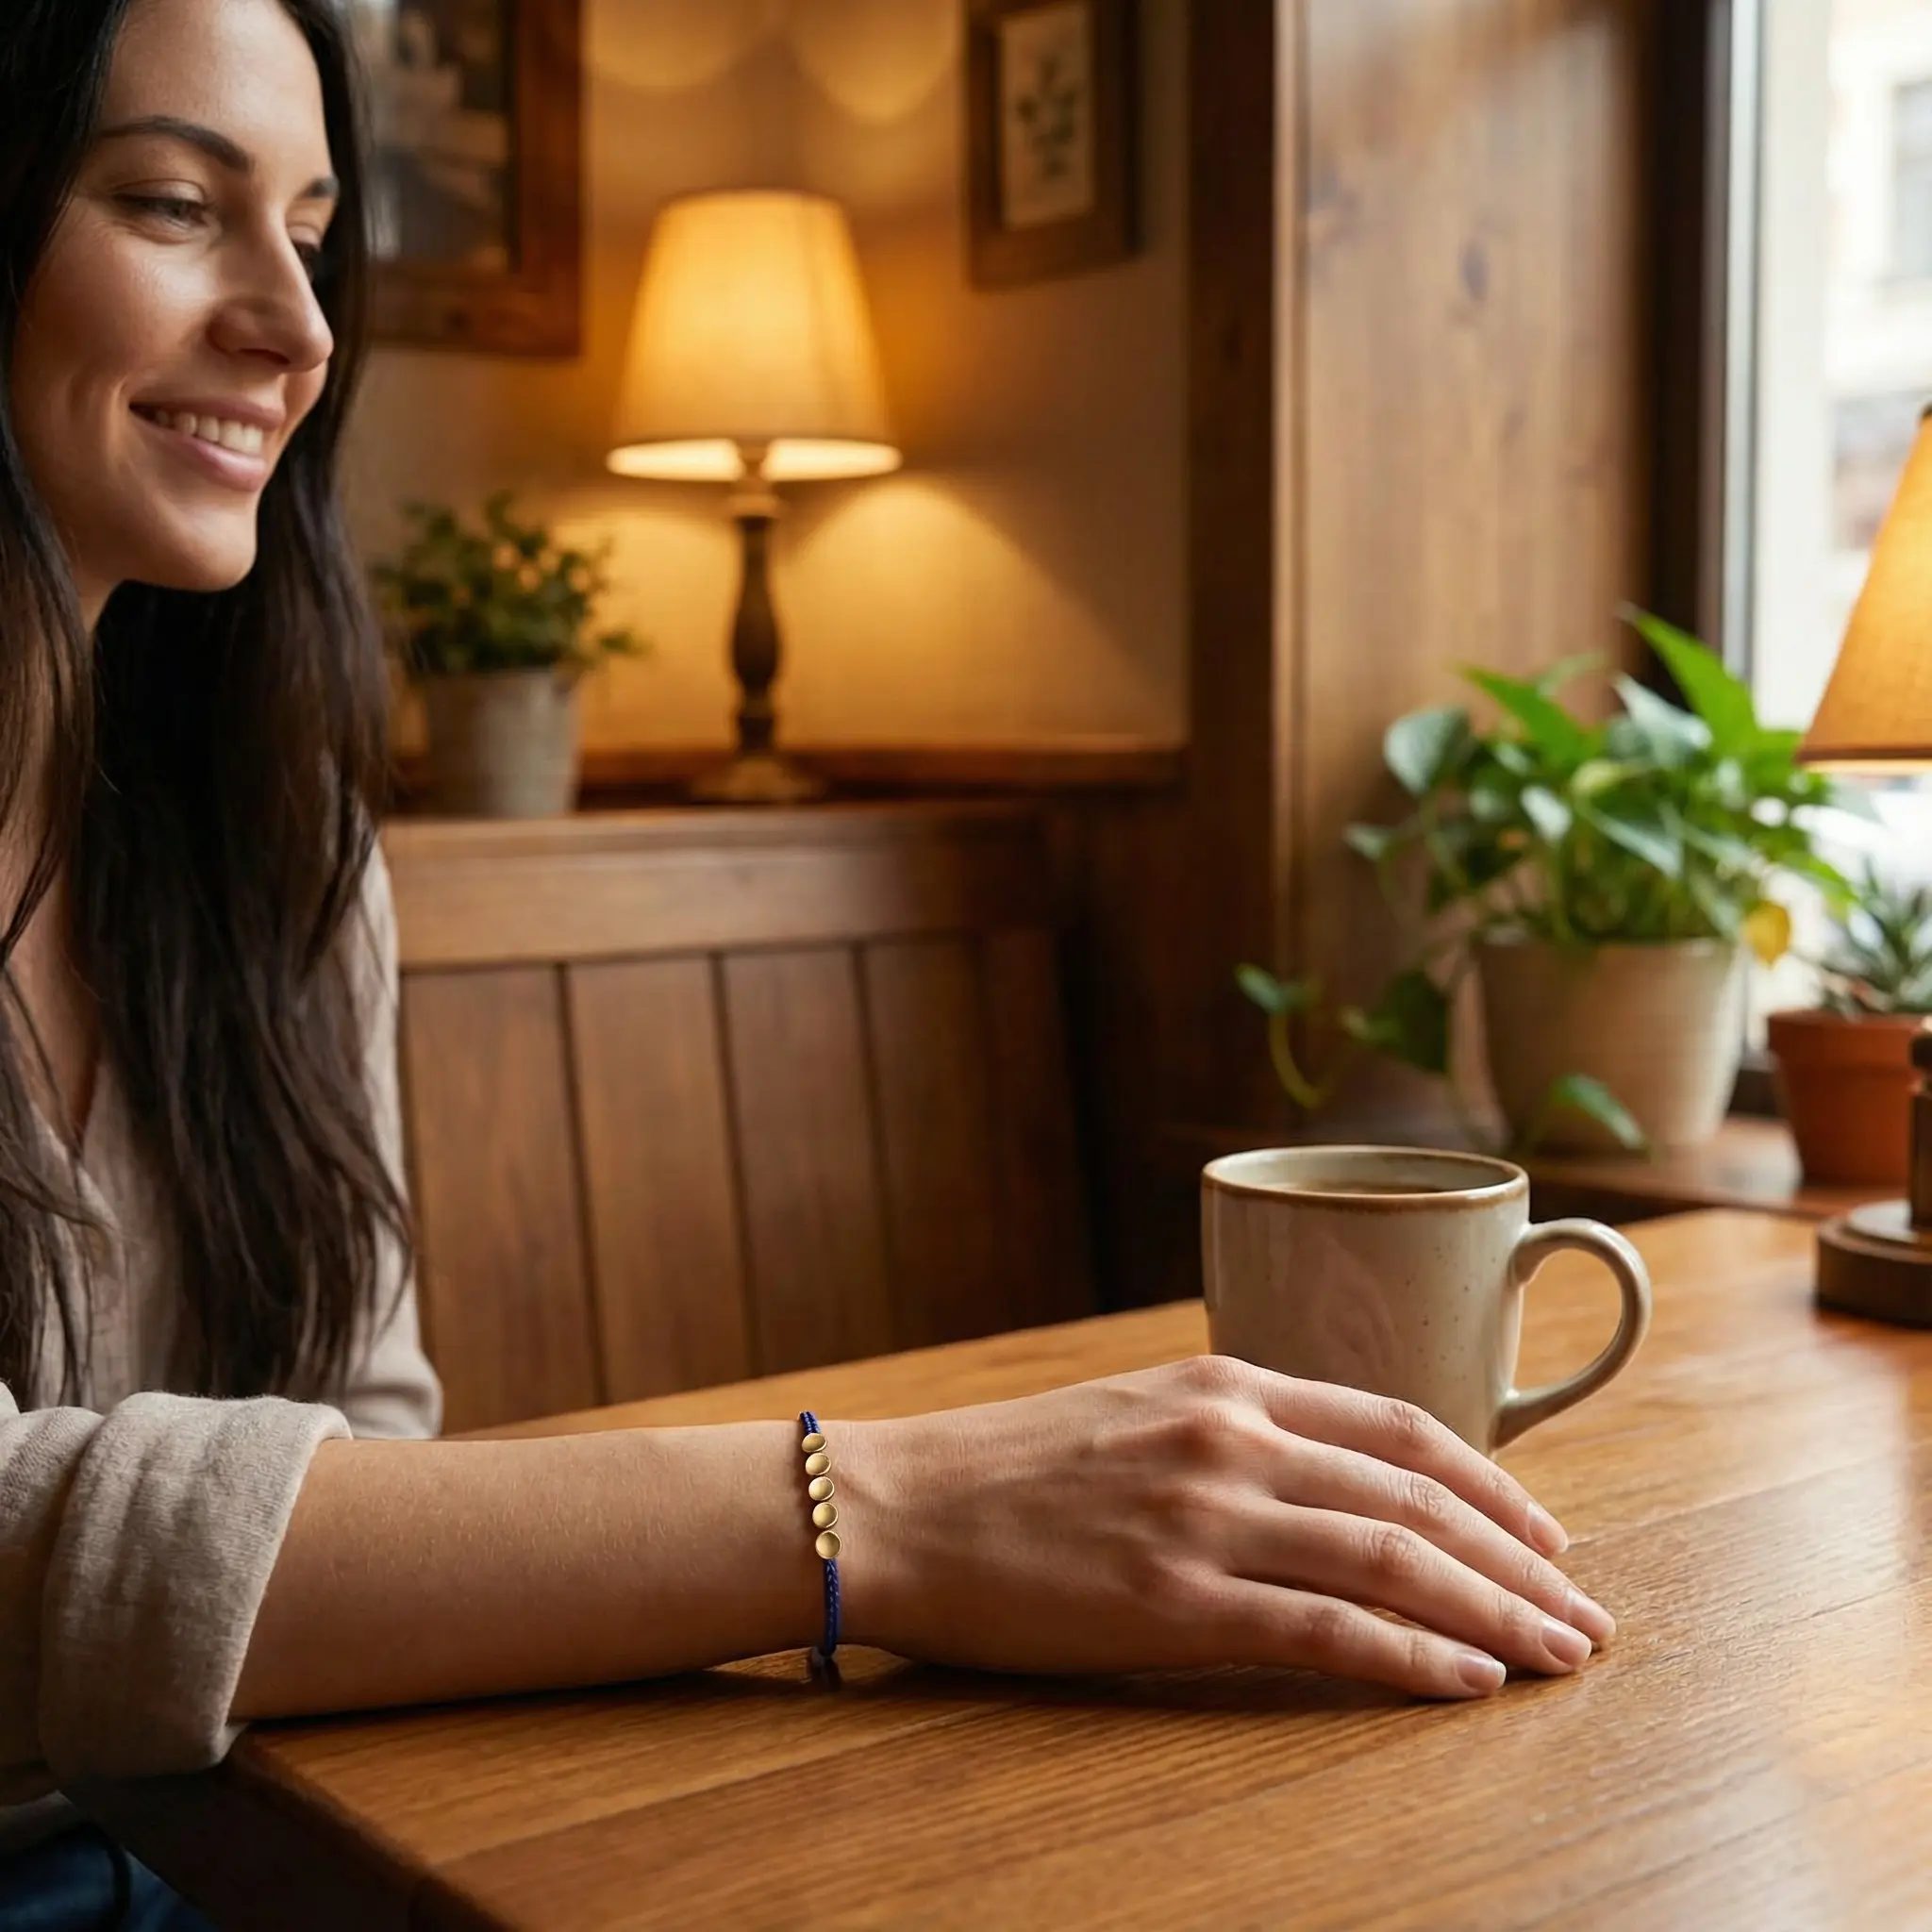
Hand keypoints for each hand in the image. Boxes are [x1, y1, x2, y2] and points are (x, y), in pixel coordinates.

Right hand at [837, 1356, 1610, 1698]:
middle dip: (1521, 1563)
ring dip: (1495, 1614)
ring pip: (1393, 1564)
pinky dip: (1411, 1658)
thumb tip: (1329, 1484)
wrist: (894, 1506)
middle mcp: (1231, 1437)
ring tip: (1558, 1657)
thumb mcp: (1133, 1411)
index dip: (1492, 1487)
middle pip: (1417, 1500)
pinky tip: (1468, 1683)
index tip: (1548, 1537)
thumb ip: (1232, 1430)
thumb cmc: (1006, 1468)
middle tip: (1586, 1616)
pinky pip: (1326, 1633)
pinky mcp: (1173, 1604)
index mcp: (1225, 1382)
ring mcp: (1205, 1517)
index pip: (1398, 1430)